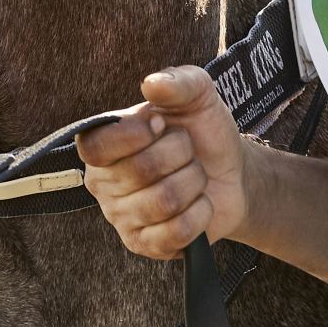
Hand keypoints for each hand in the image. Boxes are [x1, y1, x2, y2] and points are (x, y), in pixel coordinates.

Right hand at [77, 66, 251, 258]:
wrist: (230, 174)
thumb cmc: (202, 133)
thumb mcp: (198, 96)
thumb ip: (179, 81)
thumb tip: (152, 85)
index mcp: (101, 144)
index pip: (97, 145)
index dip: (134, 134)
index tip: (161, 124)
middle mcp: (102, 183)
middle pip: (141, 170)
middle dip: (181, 155)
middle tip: (187, 153)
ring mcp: (121, 217)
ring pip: (164, 202)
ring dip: (194, 184)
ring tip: (194, 177)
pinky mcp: (144, 245)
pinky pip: (177, 232)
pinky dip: (200, 213)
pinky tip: (198, 204)